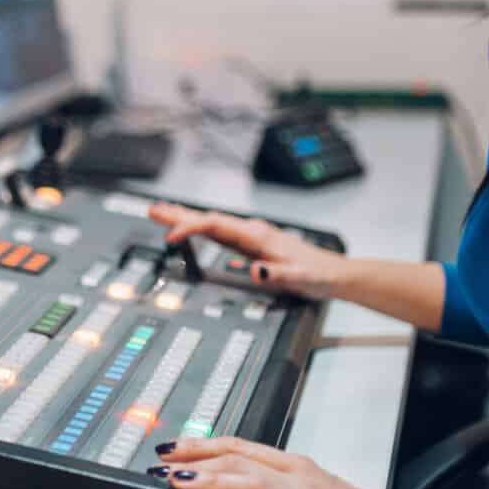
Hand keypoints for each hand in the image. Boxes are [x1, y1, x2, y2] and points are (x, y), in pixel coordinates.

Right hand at [148, 202, 353, 300]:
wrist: (336, 275)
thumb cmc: (318, 275)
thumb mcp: (298, 278)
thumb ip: (276, 274)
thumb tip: (254, 269)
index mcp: (257, 236)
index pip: (216, 225)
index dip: (191, 228)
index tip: (170, 236)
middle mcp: (252, 232)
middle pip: (209, 218)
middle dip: (179, 214)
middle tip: (152, 210)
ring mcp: (252, 237)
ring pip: (213, 224)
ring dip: (188, 220)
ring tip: (164, 216)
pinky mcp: (254, 246)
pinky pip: (222, 235)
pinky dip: (204, 232)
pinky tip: (198, 235)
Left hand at [152, 437, 488, 488]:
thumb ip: (272, 488)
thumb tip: (229, 488)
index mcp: (295, 468)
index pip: (240, 447)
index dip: (201, 444)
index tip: (171, 446)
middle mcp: (298, 483)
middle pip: (240, 460)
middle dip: (197, 458)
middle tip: (163, 462)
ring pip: (253, 487)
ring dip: (213, 483)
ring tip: (181, 484)